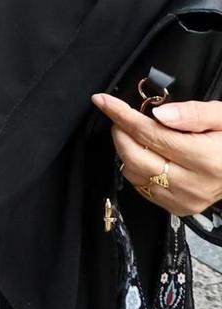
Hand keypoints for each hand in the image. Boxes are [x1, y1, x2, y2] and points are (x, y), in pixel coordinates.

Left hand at [92, 95, 221, 217]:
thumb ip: (192, 113)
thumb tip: (158, 114)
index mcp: (207, 158)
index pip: (150, 134)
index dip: (122, 115)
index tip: (102, 100)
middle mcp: (194, 184)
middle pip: (135, 156)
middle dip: (120, 132)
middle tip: (122, 117)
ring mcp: (186, 199)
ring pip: (134, 173)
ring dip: (126, 150)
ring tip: (138, 135)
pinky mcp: (179, 208)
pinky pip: (142, 187)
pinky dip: (136, 167)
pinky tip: (148, 155)